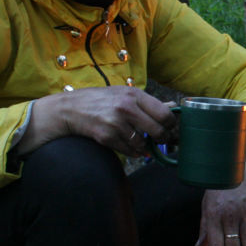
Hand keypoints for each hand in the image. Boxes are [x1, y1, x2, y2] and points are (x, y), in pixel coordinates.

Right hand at [16, 86, 175, 157]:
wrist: (71, 109)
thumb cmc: (101, 100)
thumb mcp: (124, 94)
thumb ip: (149, 102)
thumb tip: (174, 107)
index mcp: (133, 94)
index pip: (164, 113)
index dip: (171, 124)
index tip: (170, 128)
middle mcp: (126, 107)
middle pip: (157, 130)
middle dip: (163, 138)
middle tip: (163, 140)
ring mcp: (115, 123)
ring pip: (143, 143)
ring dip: (145, 146)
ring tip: (142, 143)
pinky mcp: (106, 137)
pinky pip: (128, 150)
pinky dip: (132, 151)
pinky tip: (130, 146)